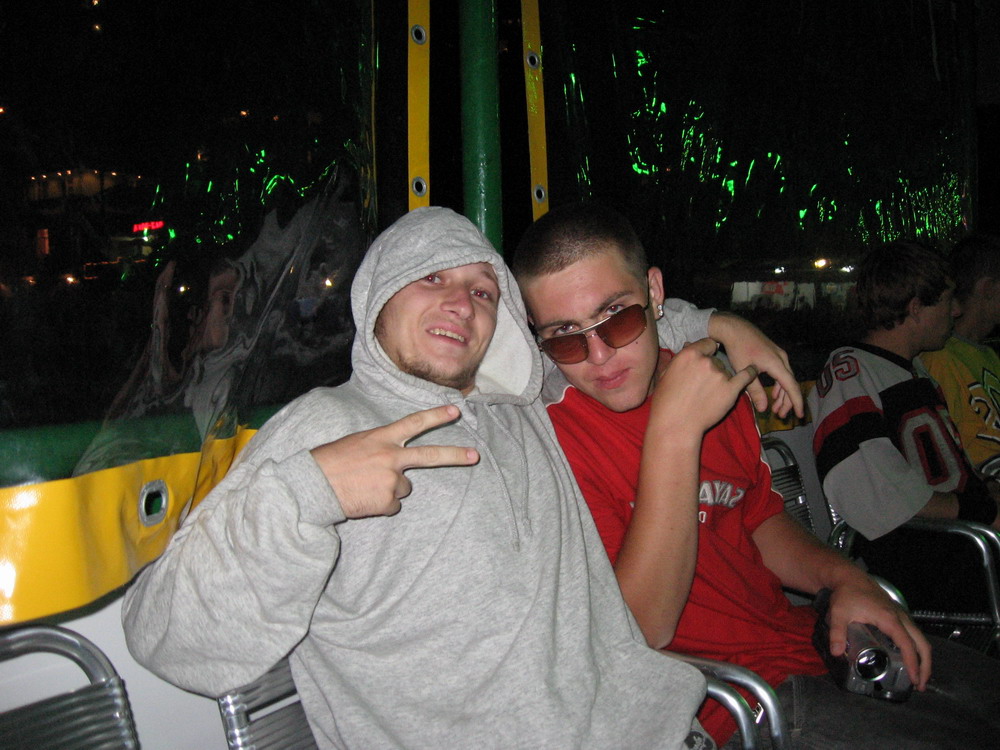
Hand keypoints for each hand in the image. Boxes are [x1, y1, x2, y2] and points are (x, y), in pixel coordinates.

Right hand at [309, 405, 478, 518]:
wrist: (313, 485)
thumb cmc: (330, 463)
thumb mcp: (356, 444)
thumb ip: (380, 448)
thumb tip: (395, 464)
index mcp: (381, 438)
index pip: (413, 423)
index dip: (435, 416)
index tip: (455, 411)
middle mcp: (390, 456)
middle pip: (429, 455)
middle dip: (455, 455)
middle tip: (475, 456)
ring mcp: (391, 479)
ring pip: (404, 488)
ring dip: (388, 490)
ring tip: (364, 486)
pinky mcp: (387, 501)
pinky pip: (392, 506)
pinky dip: (380, 505)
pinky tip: (363, 499)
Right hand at [649, 338, 758, 435]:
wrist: (677, 424)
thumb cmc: (667, 401)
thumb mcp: (667, 374)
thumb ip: (681, 359)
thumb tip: (688, 345)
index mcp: (689, 355)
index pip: (707, 343)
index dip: (707, 350)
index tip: (707, 356)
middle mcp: (706, 362)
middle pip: (716, 359)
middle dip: (712, 368)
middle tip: (703, 384)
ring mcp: (720, 375)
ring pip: (726, 371)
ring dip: (721, 379)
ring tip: (709, 395)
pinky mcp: (731, 390)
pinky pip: (746, 376)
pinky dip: (750, 373)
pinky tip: (753, 370)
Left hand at [707, 312, 804, 418]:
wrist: (734, 328)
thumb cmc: (738, 349)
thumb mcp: (744, 371)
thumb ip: (755, 391)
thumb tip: (763, 409)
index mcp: (776, 364)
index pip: (791, 386)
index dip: (796, 402)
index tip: (799, 415)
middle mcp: (782, 359)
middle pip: (790, 384)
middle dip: (787, 402)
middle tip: (780, 416)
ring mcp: (779, 355)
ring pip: (786, 378)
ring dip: (782, 394)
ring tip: (776, 408)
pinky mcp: (774, 353)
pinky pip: (782, 372)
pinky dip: (779, 385)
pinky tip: (773, 393)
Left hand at [826, 577, 931, 690]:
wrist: (850, 577)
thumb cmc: (847, 594)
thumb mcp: (839, 613)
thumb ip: (837, 633)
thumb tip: (836, 653)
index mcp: (889, 619)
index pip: (907, 645)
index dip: (913, 663)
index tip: (914, 679)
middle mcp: (901, 618)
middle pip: (922, 644)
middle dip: (925, 665)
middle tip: (920, 685)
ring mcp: (901, 615)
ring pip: (920, 639)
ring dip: (923, 658)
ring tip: (918, 677)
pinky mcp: (898, 615)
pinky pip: (914, 634)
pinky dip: (917, 649)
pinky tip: (909, 659)